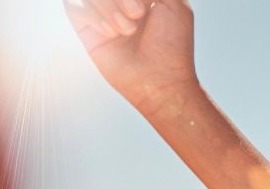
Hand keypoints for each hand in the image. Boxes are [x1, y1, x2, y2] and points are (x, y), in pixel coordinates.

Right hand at [63, 0, 197, 112]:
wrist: (161, 80)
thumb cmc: (172, 45)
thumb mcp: (175, 4)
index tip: (145, 6)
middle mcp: (119, 1)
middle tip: (138, 14)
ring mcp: (101, 12)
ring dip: (109, 8)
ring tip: (128, 30)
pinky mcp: (85, 29)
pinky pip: (75, 6)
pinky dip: (94, 17)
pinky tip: (111, 34)